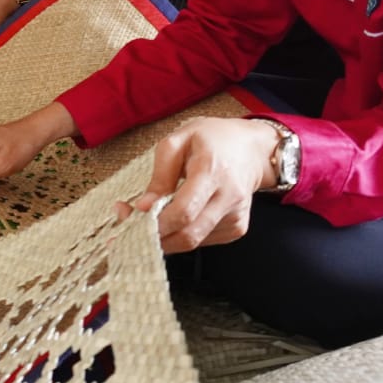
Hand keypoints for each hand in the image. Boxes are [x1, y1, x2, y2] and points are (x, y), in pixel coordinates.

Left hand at [130, 117, 279, 253]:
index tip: (133, 216)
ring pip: (194, 242)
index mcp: (212, 170)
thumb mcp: (178, 142)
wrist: (250, 149)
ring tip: (153, 218)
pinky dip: (184, 234)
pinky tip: (178, 217)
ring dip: (167, 237)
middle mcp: (228, 197)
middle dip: (156, 236)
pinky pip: (203, 241)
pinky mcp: (237, 227)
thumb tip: (143, 206)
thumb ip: (160, 175)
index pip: (184, 210)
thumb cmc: (211, 140)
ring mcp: (236, 215)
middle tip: (132, 225)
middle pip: (188, 235)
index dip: (156, 221)